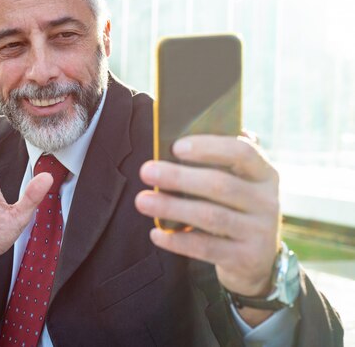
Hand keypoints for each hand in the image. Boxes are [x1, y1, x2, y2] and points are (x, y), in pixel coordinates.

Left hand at [135, 134, 280, 325]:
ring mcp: (260, 232)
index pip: (242, 153)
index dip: (209, 147)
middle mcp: (267, 201)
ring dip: (172, 207)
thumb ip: (216, 167)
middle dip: (179, 177)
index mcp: (264, 175)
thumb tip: (173, 148)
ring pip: (211, 216)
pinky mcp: (246, 259)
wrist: (257, 262)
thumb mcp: (236, 186)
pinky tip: (156, 233)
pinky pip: (206, 248)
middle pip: (220, 185)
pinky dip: (177, 241)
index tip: (176, 146)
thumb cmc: (233, 211)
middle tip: (146, 171)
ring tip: (142, 201)